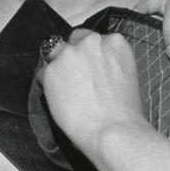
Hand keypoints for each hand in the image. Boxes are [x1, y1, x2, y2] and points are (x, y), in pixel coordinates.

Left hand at [39, 29, 150, 157]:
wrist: (113, 131)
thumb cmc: (124, 113)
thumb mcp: (126, 75)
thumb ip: (109, 62)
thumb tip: (94, 66)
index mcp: (115, 42)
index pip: (95, 38)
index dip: (90, 55)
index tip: (91, 69)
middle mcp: (92, 41)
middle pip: (75, 39)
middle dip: (74, 55)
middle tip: (77, 79)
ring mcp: (70, 53)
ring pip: (55, 53)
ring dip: (58, 67)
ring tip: (66, 90)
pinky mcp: (52, 70)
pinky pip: (43, 74)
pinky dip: (48, 86)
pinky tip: (60, 101)